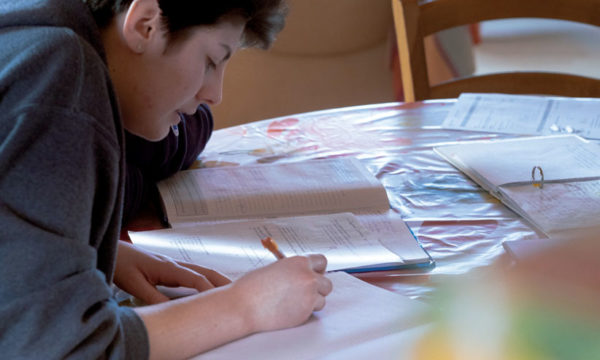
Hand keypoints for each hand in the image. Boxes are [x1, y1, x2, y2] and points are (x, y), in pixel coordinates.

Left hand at [114, 241, 230, 303]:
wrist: (113, 250)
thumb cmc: (121, 264)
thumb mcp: (134, 284)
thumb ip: (153, 296)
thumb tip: (170, 310)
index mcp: (168, 267)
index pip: (196, 279)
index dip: (210, 291)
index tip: (220, 302)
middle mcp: (174, 263)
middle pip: (205, 272)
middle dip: (222, 282)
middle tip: (238, 292)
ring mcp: (172, 264)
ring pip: (200, 271)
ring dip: (215, 280)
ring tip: (228, 290)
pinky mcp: (168, 267)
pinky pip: (192, 273)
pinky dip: (204, 279)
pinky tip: (206, 287)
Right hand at [232, 254, 332, 332]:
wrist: (243, 305)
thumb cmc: (253, 288)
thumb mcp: (275, 269)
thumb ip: (292, 271)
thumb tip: (302, 275)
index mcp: (299, 262)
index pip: (321, 262)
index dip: (318, 270)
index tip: (314, 274)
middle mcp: (307, 276)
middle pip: (327, 283)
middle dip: (318, 288)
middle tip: (306, 292)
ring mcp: (309, 295)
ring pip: (322, 299)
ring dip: (312, 302)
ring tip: (293, 302)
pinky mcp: (306, 311)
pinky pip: (313, 312)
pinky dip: (304, 312)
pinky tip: (289, 310)